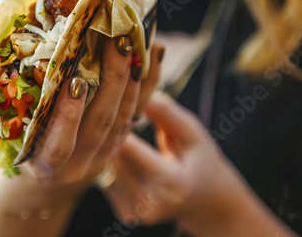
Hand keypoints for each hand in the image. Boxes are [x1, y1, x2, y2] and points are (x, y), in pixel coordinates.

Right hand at [0, 38, 164, 216]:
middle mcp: (75, 168)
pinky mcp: (118, 148)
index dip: (68, 116)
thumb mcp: (17, 130)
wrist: (47, 171)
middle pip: (99, 126)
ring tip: (135, 47)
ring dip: (132, 81)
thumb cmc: (24, 140)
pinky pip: (137, 116)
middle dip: (111, 82)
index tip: (75, 82)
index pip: (59, 147)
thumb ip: (25, 105)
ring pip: (122, 121)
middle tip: (117, 44)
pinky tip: (153, 57)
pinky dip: (146, 86)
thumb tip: (28, 54)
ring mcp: (101, 160)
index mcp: (44, 165)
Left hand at [102, 93, 297, 236]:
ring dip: (101, 146)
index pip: (131, 149)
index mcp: (173, 184)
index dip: (116, 122)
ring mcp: (136, 213)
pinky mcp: (124, 214)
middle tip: (97, 104)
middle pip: (113, 159)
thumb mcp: (192, 131)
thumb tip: (136, 87)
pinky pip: (104, 181)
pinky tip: (105, 145)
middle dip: (105, 131)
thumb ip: (166, 112)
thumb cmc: (199, 158)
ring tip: (98, 122)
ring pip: (104, 169)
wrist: (204, 199)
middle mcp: (152, 204)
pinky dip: (105, 161)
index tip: (107, 100)